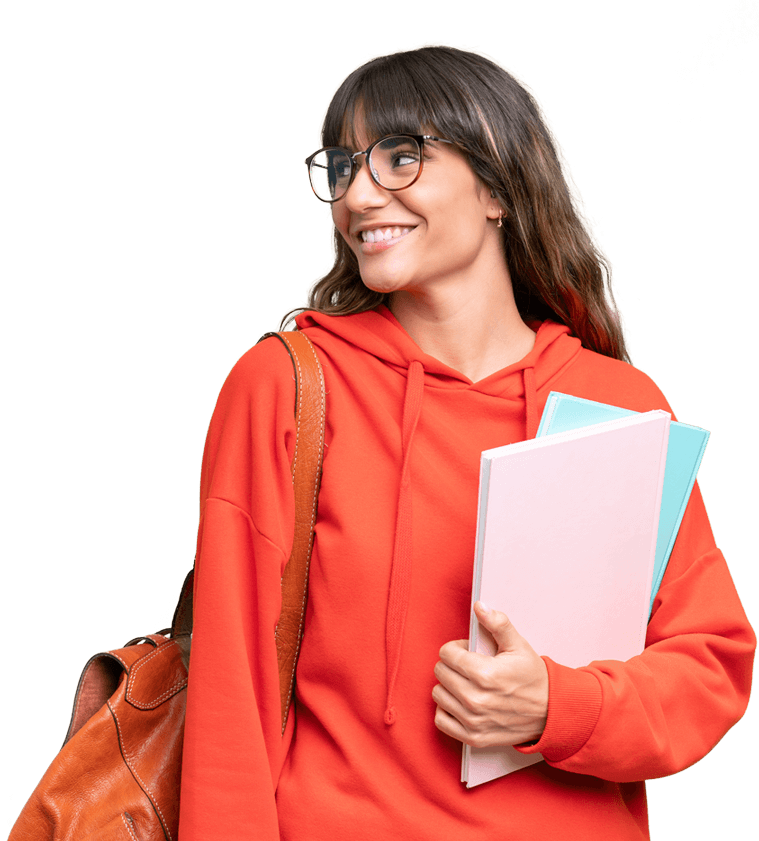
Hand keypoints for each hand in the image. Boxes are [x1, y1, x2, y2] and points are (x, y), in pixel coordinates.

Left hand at [432, 602, 548, 748]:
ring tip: (466, 683)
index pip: (447, 654)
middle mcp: (476, 700)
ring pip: (438, 694)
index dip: (457, 648)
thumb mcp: (518, 645)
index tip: (469, 651)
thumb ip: (497, 623)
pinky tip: (460, 701)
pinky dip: (447, 710)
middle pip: (440, 672)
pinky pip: (441, 720)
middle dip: (452, 664)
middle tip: (469, 666)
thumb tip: (480, 607)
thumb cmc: (533, 678)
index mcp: (485, 674)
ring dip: (448, 686)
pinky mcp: (473, 738)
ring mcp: (473, 721)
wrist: (550, 712)